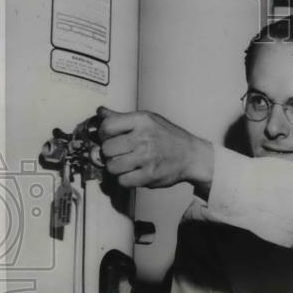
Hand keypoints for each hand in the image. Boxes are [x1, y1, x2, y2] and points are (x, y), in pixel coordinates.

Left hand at [96, 106, 213, 189]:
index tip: (109, 138)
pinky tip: (133, 173)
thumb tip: (101, 112)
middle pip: (107, 149)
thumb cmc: (170, 138)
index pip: (107, 127)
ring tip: (126, 164)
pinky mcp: (149, 175)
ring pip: (112, 166)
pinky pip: (123, 181)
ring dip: (116, 167)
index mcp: (142, 121)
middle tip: (119, 153)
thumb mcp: (149, 120)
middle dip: (110, 153)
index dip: (103, 134)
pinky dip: (125, 179)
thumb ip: (123, 118)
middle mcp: (144, 138)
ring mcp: (147, 158)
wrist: (192, 156)